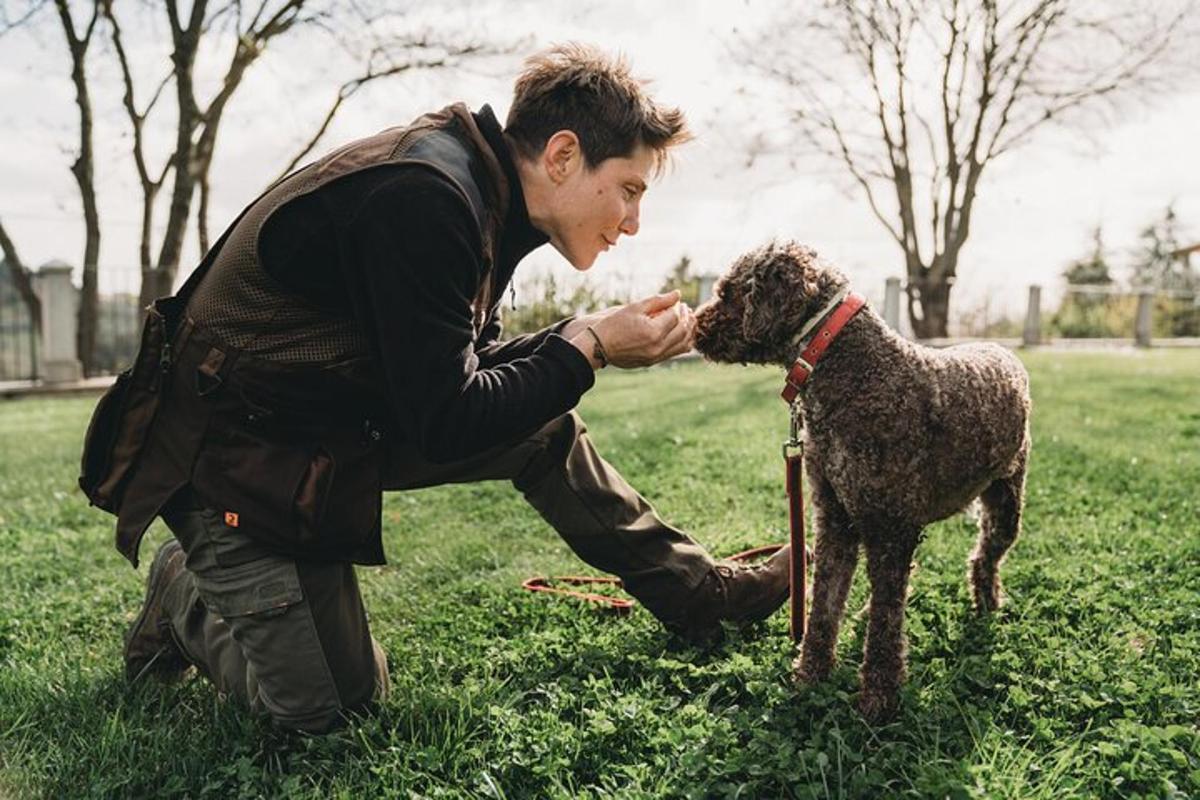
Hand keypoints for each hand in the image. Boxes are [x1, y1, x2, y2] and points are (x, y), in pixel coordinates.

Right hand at [570, 291, 695, 368]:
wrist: (598, 347)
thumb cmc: (614, 324)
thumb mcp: (635, 307)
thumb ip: (658, 300)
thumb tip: (677, 294)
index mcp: (653, 332)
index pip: (675, 316)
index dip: (678, 307)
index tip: (676, 301)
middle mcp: (657, 347)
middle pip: (683, 331)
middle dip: (686, 318)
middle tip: (685, 308)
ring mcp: (656, 357)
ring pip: (683, 345)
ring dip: (689, 331)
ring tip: (688, 320)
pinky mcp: (653, 362)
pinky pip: (675, 353)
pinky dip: (683, 342)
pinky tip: (682, 333)